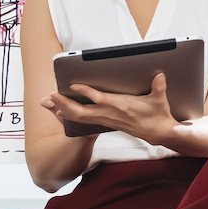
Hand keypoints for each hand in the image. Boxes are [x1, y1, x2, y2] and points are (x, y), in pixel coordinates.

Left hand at [43, 73, 179, 144]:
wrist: (158, 132)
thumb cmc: (157, 114)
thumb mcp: (159, 99)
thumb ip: (159, 87)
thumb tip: (159, 75)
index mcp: (121, 106)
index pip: (100, 99)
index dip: (86, 93)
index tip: (73, 86)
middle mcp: (110, 114)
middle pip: (82, 111)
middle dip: (65, 104)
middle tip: (51, 95)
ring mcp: (106, 120)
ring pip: (79, 117)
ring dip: (63, 110)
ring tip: (49, 102)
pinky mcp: (105, 122)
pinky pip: (83, 120)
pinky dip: (70, 116)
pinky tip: (60, 112)